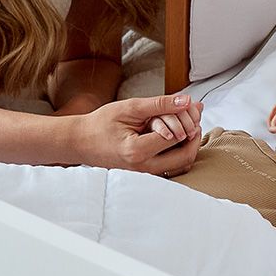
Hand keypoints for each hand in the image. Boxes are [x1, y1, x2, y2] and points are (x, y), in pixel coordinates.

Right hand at [75, 93, 202, 174]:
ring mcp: (146, 174)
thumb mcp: (130, 107)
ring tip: (187, 125)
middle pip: (185, 156)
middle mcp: (144, 167)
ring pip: (182, 165)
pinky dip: (180, 152)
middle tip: (193, 117)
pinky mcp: (147, 174)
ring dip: (189, 145)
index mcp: (137, 151)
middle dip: (194, 135)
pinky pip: (172, 167)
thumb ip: (160, 104)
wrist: (81, 142)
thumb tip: (187, 101)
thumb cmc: (101, 123)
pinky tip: (177, 135)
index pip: (175, 135)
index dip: (186, 118)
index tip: (187, 105)